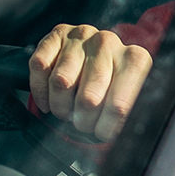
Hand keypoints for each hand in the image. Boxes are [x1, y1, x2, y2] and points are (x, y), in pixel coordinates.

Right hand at [29, 24, 152, 141]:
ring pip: (61, 82)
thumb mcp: (129, 98)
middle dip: (82, 120)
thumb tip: (122, 140)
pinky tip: (49, 97)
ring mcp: (82, 36)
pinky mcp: (57, 35)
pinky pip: (39, 67)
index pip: (119, 106)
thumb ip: (129, 115)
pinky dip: (40, 90)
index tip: (102, 134)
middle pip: (88, 98)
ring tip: (67, 108)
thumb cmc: (112, 83)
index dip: (106, 127)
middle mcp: (109, 43)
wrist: (93, 53)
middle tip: (82, 123)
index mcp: (135, 60)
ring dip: (60, 106)